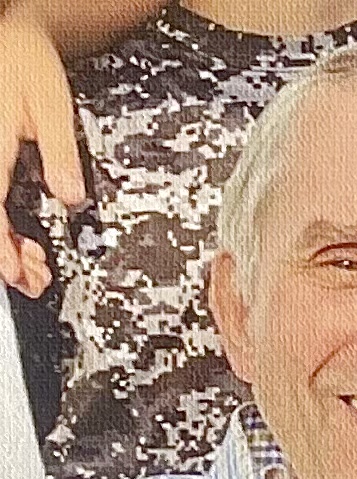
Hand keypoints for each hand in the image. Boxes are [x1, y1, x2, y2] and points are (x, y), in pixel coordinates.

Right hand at [0, 14, 84, 295]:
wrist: (14, 40)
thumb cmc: (27, 65)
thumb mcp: (52, 108)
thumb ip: (60, 154)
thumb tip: (70, 196)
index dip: (0, 247)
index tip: (14, 271)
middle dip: (5, 258)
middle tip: (34, 281)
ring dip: (6, 249)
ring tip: (35, 270)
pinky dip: (5, 233)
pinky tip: (27, 248)